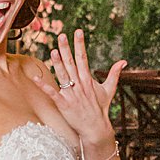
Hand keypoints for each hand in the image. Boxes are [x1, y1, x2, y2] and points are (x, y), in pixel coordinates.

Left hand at [29, 28, 126, 151]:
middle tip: (61, 36)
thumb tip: (124, 61)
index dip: (80, 44)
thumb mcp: (109, 89)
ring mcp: (72, 94)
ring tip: (53, 51)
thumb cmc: (101, 108)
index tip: (78, 31)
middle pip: (72, 63)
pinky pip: (53, 93)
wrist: (96, 129)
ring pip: (63, 76)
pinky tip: (36, 78)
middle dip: (66, 49)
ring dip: (57, 64)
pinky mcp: (64, 104)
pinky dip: (44, 86)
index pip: (83, 58)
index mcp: (88, 79)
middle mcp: (80, 85)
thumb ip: (114, 73)